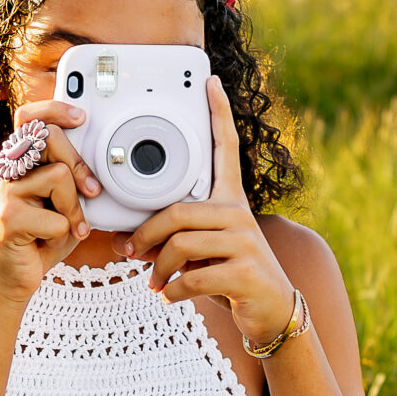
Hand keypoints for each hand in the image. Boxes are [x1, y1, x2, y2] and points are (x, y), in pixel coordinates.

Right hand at [0, 99, 102, 306]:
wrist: (12, 277)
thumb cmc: (42, 237)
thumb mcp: (65, 203)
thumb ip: (76, 181)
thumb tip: (105, 164)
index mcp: (24, 162)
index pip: (29, 118)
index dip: (54, 109)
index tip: (81, 117)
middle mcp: (11, 171)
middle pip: (49, 138)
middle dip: (79, 165)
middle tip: (92, 190)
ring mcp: (8, 193)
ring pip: (59, 176)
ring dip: (74, 209)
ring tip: (68, 227)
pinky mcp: (9, 218)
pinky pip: (57, 218)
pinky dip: (64, 236)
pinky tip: (49, 244)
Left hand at [127, 76, 294, 344]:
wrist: (271, 313)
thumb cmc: (229, 277)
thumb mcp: (201, 251)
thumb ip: (171, 239)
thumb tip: (125, 241)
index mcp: (230, 202)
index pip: (226, 150)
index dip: (219, 114)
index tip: (210, 83)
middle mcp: (240, 216)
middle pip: (177, 212)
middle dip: (145, 235)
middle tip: (129, 252)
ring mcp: (246, 243)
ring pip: (181, 245)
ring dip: (158, 268)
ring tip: (154, 282)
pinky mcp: (247, 272)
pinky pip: (194, 277)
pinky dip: (174, 291)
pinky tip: (171, 296)